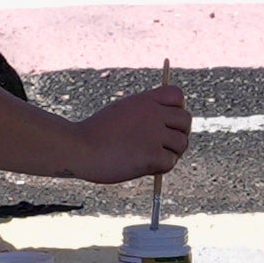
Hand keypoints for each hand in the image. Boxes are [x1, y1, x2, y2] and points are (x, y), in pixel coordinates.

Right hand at [73, 72, 191, 186]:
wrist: (78, 148)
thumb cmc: (95, 134)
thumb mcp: (121, 112)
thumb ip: (144, 113)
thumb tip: (169, 126)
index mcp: (144, 100)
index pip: (177, 95)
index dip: (176, 107)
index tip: (165, 120)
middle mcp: (153, 114)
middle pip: (185, 120)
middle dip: (179, 133)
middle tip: (164, 144)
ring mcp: (154, 134)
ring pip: (181, 144)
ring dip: (171, 153)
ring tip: (151, 156)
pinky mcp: (152, 155)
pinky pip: (170, 162)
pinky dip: (160, 167)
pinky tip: (144, 166)